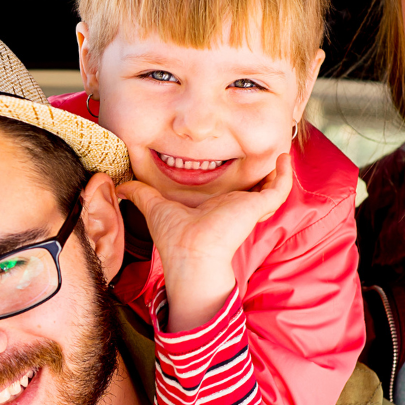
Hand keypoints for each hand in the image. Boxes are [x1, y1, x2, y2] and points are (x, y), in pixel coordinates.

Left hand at [117, 154, 292, 331]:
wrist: (189, 252)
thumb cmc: (174, 237)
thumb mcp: (154, 206)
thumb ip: (140, 194)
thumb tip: (121, 185)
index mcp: (218, 208)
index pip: (236, 192)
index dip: (243, 177)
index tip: (244, 159)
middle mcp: (236, 208)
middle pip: (257, 189)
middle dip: (266, 173)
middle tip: (271, 154)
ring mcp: (249, 208)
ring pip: (273, 188)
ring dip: (279, 171)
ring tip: (282, 152)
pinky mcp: (257, 207)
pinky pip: (279, 189)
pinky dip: (284, 174)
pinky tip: (283, 158)